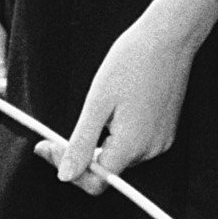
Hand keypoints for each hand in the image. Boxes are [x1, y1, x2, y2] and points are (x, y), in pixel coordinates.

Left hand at [53, 0, 217, 192]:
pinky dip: (118, 134)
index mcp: (131, 146)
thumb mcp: (97, 102)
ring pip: (119, 155)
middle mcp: (150, 150)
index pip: (95, 181)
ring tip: (93, 111)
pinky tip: (114, 108)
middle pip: (107, 169)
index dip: (68, 169)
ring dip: (100, 142)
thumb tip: (65, 176)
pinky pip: (135, 143)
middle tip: (54, 134)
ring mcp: (161, 141)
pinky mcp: (166, 131)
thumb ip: (81, 143)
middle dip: (81, 153)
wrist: (170, 36)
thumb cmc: (132, 61)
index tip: (47, 146)